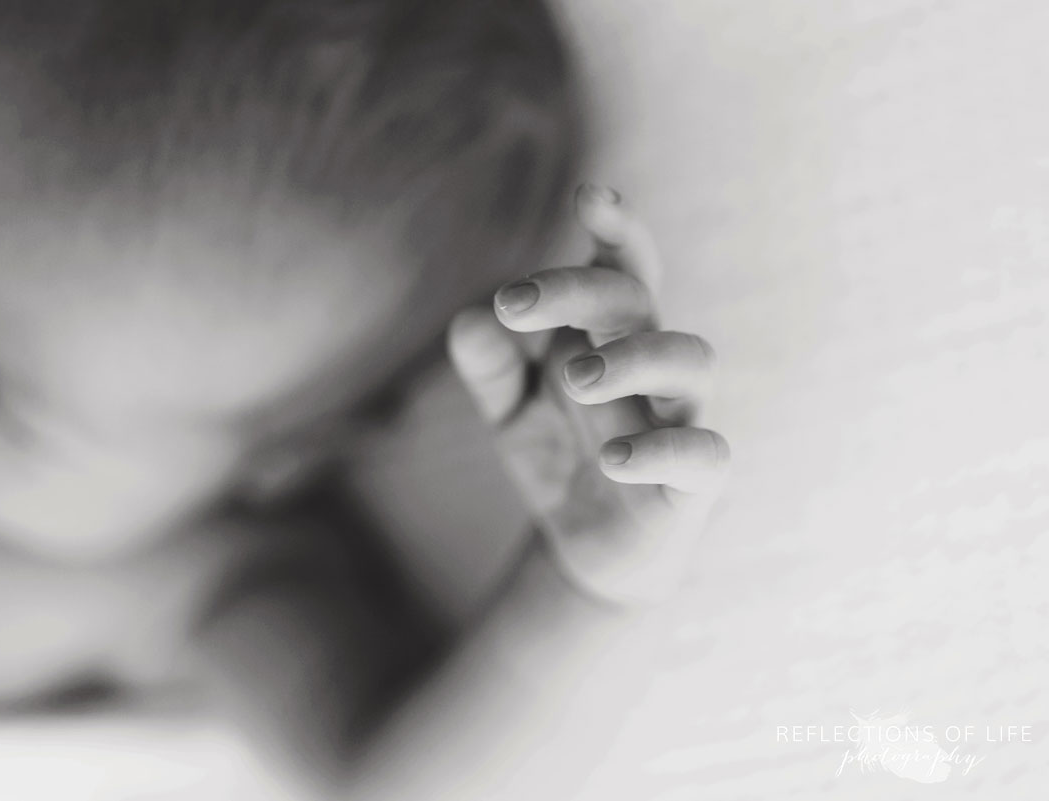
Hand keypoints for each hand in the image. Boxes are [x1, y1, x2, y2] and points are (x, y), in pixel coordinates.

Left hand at [448, 185, 729, 606]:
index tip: (589, 197)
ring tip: (572, 377)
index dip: (616, 229)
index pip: (622, 268)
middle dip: (581, 289)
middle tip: (515, 305)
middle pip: (637, 300)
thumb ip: (489, 367)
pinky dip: (662, 448)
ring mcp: (680, 417)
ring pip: (692, 359)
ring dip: (632, 357)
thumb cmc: (559, 457)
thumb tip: (468, 320)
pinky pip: (705, 452)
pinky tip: (613, 456)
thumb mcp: (508, 410)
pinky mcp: (695, 480)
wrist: (588, 549)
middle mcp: (651, 365)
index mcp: (609, 336)